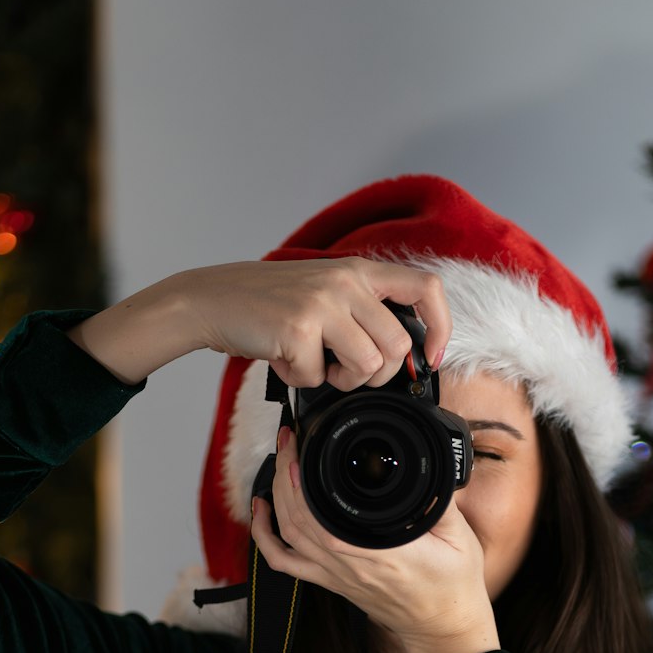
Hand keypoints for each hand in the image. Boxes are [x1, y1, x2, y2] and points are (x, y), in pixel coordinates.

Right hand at [171, 255, 450, 388]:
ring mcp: (323, 304)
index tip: (430, 358)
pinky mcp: (299, 329)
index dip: (440, 327)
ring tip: (313, 366)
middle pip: (398, 346)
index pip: (426, 289)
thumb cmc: (267, 305)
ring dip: (340, 381)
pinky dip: (300, 380)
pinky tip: (282, 360)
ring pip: (368, 366)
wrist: (212, 300)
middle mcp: (346, 282)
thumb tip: (398, 358)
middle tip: (344, 372)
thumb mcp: (322, 293)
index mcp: (359, 270)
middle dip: (376, 375)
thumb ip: (359, 312)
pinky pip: (320, 377)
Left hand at [251, 428, 497, 652]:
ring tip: (281, 463)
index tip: (302, 444)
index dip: (301, 476)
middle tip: (290, 441)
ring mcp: (334, 574)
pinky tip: (262, 512)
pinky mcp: (330, 582)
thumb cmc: (451, 586)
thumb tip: (429, 464)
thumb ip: (439, 500)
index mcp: (377, 550)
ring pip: (287, 534)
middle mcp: (348, 564)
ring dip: (276, 496)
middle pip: (296, 516)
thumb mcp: (458, 536)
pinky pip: (285, 563)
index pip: (321, 510)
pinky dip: (264, 538)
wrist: (442, 626)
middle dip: (286, 472)